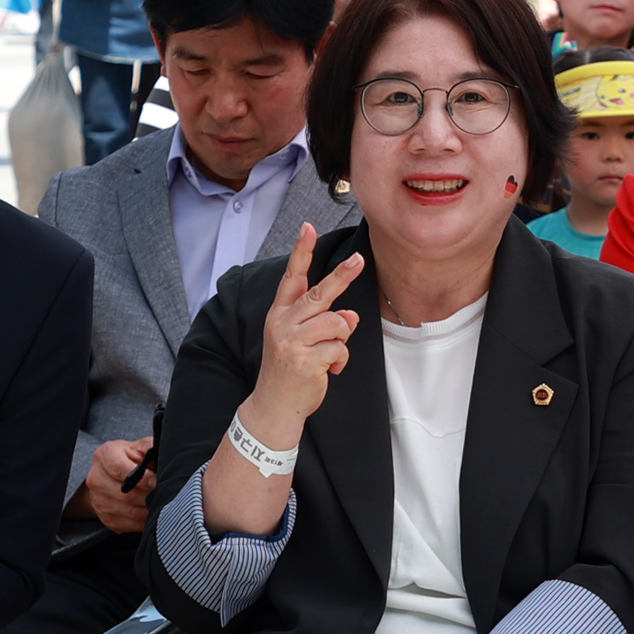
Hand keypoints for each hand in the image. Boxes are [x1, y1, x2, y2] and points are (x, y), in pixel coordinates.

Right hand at [80, 436, 155, 535]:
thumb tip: (167, 454)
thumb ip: (151, 448)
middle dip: (149, 496)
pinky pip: (128, 526)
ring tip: (161, 504)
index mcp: (105, 455)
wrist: (113, 477)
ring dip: (149, 511)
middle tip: (164, 494)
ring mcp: (98, 500)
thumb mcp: (141, 446)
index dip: (142, 478)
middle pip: (126, 494)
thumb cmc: (132, 459)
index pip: (120, 469)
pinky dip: (143, 522)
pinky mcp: (105, 518)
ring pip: (129, 512)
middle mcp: (96, 478)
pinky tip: (151, 514)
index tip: (156, 481)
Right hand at [246, 221, 363, 434]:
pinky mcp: (304, 361)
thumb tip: (351, 316)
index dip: (301, 252)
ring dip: (342, 339)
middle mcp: (283, 323)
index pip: (292, 277)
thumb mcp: (303, 341)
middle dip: (342, 276)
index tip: (307, 228)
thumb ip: (323, 322)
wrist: (274, 405)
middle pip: (320, 293)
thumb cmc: (290, 369)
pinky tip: (330, 370)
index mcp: (280, 313)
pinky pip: (339, 348)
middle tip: (359, 260)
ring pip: (337, 323)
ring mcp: (292, 342)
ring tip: (331, 355)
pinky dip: (341, 360)